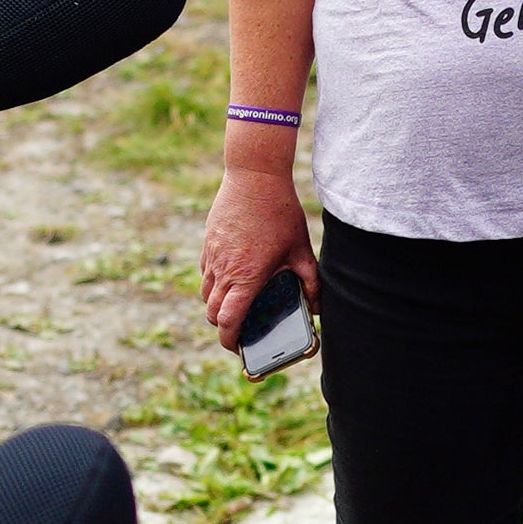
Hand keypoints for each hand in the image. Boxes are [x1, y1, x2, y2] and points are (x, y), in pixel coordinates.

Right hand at [201, 161, 314, 345]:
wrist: (254, 176)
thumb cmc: (279, 212)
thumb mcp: (301, 248)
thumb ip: (310, 281)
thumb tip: (317, 307)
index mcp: (247, 277)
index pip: (228, 321)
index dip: (229, 340)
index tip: (238, 347)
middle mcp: (224, 270)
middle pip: (212, 314)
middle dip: (224, 327)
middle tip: (239, 330)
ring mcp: (212, 257)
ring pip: (205, 294)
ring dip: (217, 306)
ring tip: (236, 304)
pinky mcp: (208, 243)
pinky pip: (205, 273)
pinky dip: (214, 284)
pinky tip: (232, 277)